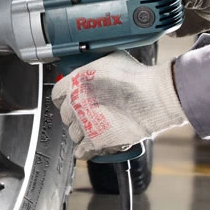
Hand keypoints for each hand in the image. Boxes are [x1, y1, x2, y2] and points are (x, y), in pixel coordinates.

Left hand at [51, 51, 187, 160]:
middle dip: (76, 115)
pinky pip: (82, 151)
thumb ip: (97, 64)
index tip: (70, 100)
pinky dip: (86, 150)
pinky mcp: (95, 141)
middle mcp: (75, 103)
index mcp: (75, 81)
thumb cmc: (137, 77)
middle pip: (65, 115)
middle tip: (89, 114)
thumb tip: (96, 63)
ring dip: (82, 132)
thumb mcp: (112, 58)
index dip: (64, 98)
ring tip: (96, 129)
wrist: (153, 97)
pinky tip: (92, 146)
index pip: (56, 94)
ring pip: (74, 133)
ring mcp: (84, 123)